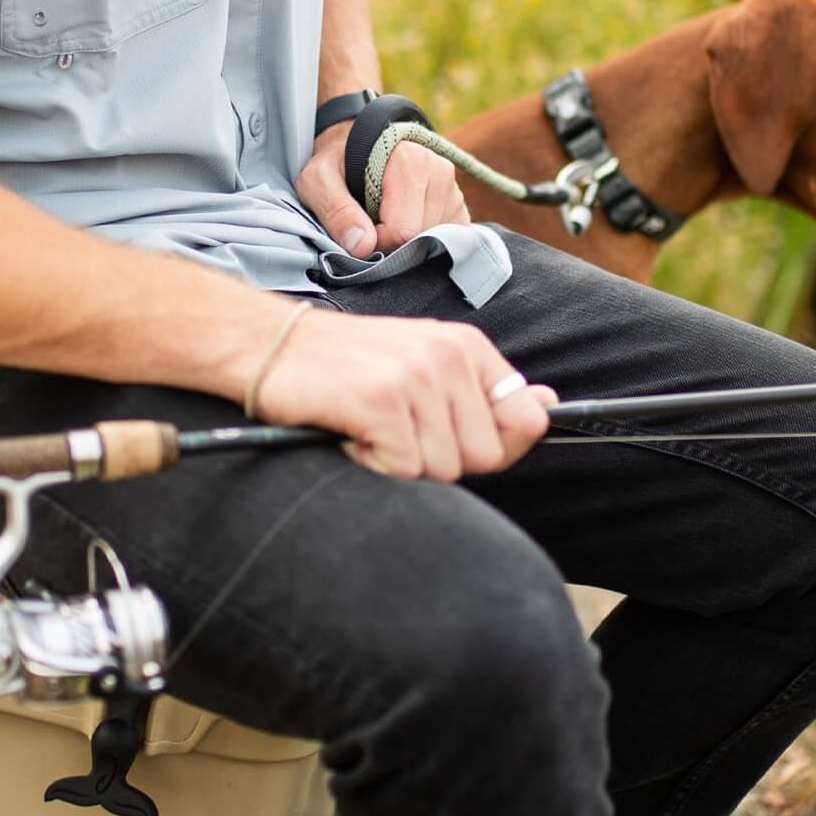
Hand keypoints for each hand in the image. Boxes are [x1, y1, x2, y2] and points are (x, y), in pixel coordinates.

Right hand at [253, 307, 556, 481]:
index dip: (496, 447)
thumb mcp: (423, 364)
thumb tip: (546, 406)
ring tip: (370, 427)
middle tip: (397, 431)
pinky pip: (403, 469)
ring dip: (401, 462)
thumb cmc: (345, 366)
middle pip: (486, 457)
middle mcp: (448, 355)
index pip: (526, 420)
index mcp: (467, 346)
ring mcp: (417, 376)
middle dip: (441, 460)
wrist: (268, 346)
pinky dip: (372, 463)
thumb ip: (484, 391)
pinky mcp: (382, 400)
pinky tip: (351, 433)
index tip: (450, 437)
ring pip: (444, 468)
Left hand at [297, 121, 471, 258]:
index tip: (360, 227)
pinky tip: (405, 225)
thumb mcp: (319, 180)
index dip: (375, 241)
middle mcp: (441, 174)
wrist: (360, 147)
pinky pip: (445, 243)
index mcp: (412, 162)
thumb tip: (362, 246)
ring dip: (406, 243)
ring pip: (433, 244)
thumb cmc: (338, 163)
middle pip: (419, 239)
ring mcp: (454, 193)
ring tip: (386, 219)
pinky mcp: (460, 210)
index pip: (401, 231)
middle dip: (392, 243)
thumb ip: (336, 210)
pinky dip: (423, 244)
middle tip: (371, 223)